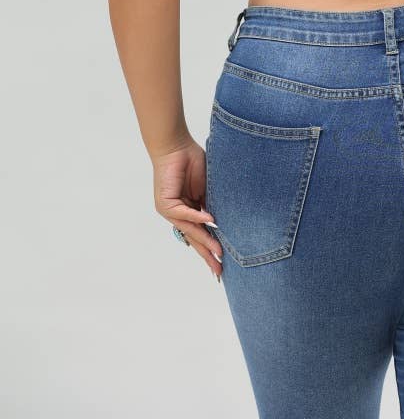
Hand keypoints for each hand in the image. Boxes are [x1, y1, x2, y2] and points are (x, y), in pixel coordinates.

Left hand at [152, 137, 223, 277]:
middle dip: (208, 255)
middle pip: (195, 239)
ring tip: (219, 252)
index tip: (221, 264)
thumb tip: (223, 223)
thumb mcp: (208, 188)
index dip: (210, 249)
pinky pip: (184, 213)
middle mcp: (178, 215)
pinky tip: (211, 221)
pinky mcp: (165, 203)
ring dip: (205, 240)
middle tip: (219, 272)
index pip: (201, 234)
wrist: (176, 146)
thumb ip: (212, 205)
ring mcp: (171, 211)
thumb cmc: (192, 162)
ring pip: (190, 229)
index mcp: (189, 211)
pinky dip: (197, 217)